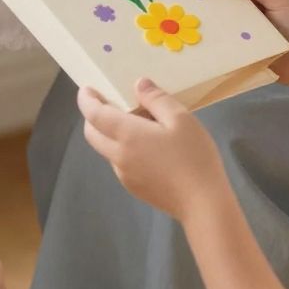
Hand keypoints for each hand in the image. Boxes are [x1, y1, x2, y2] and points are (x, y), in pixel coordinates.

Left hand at [80, 78, 226, 222]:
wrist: (202, 204)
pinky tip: (148, 148)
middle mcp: (119, 156)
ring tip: (137, 124)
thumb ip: (157, 99)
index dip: (86, 100)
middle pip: (92, 134)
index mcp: (127, 135)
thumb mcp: (181, 119)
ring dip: (110, 134)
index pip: (94, 115)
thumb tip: (138, 84)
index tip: (86, 89)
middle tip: (107, 103)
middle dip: (92, 117)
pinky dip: (123, 149)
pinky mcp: (134, 188)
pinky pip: (120, 163)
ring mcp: (125, 175)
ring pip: (107, 150)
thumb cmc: (193, 157)